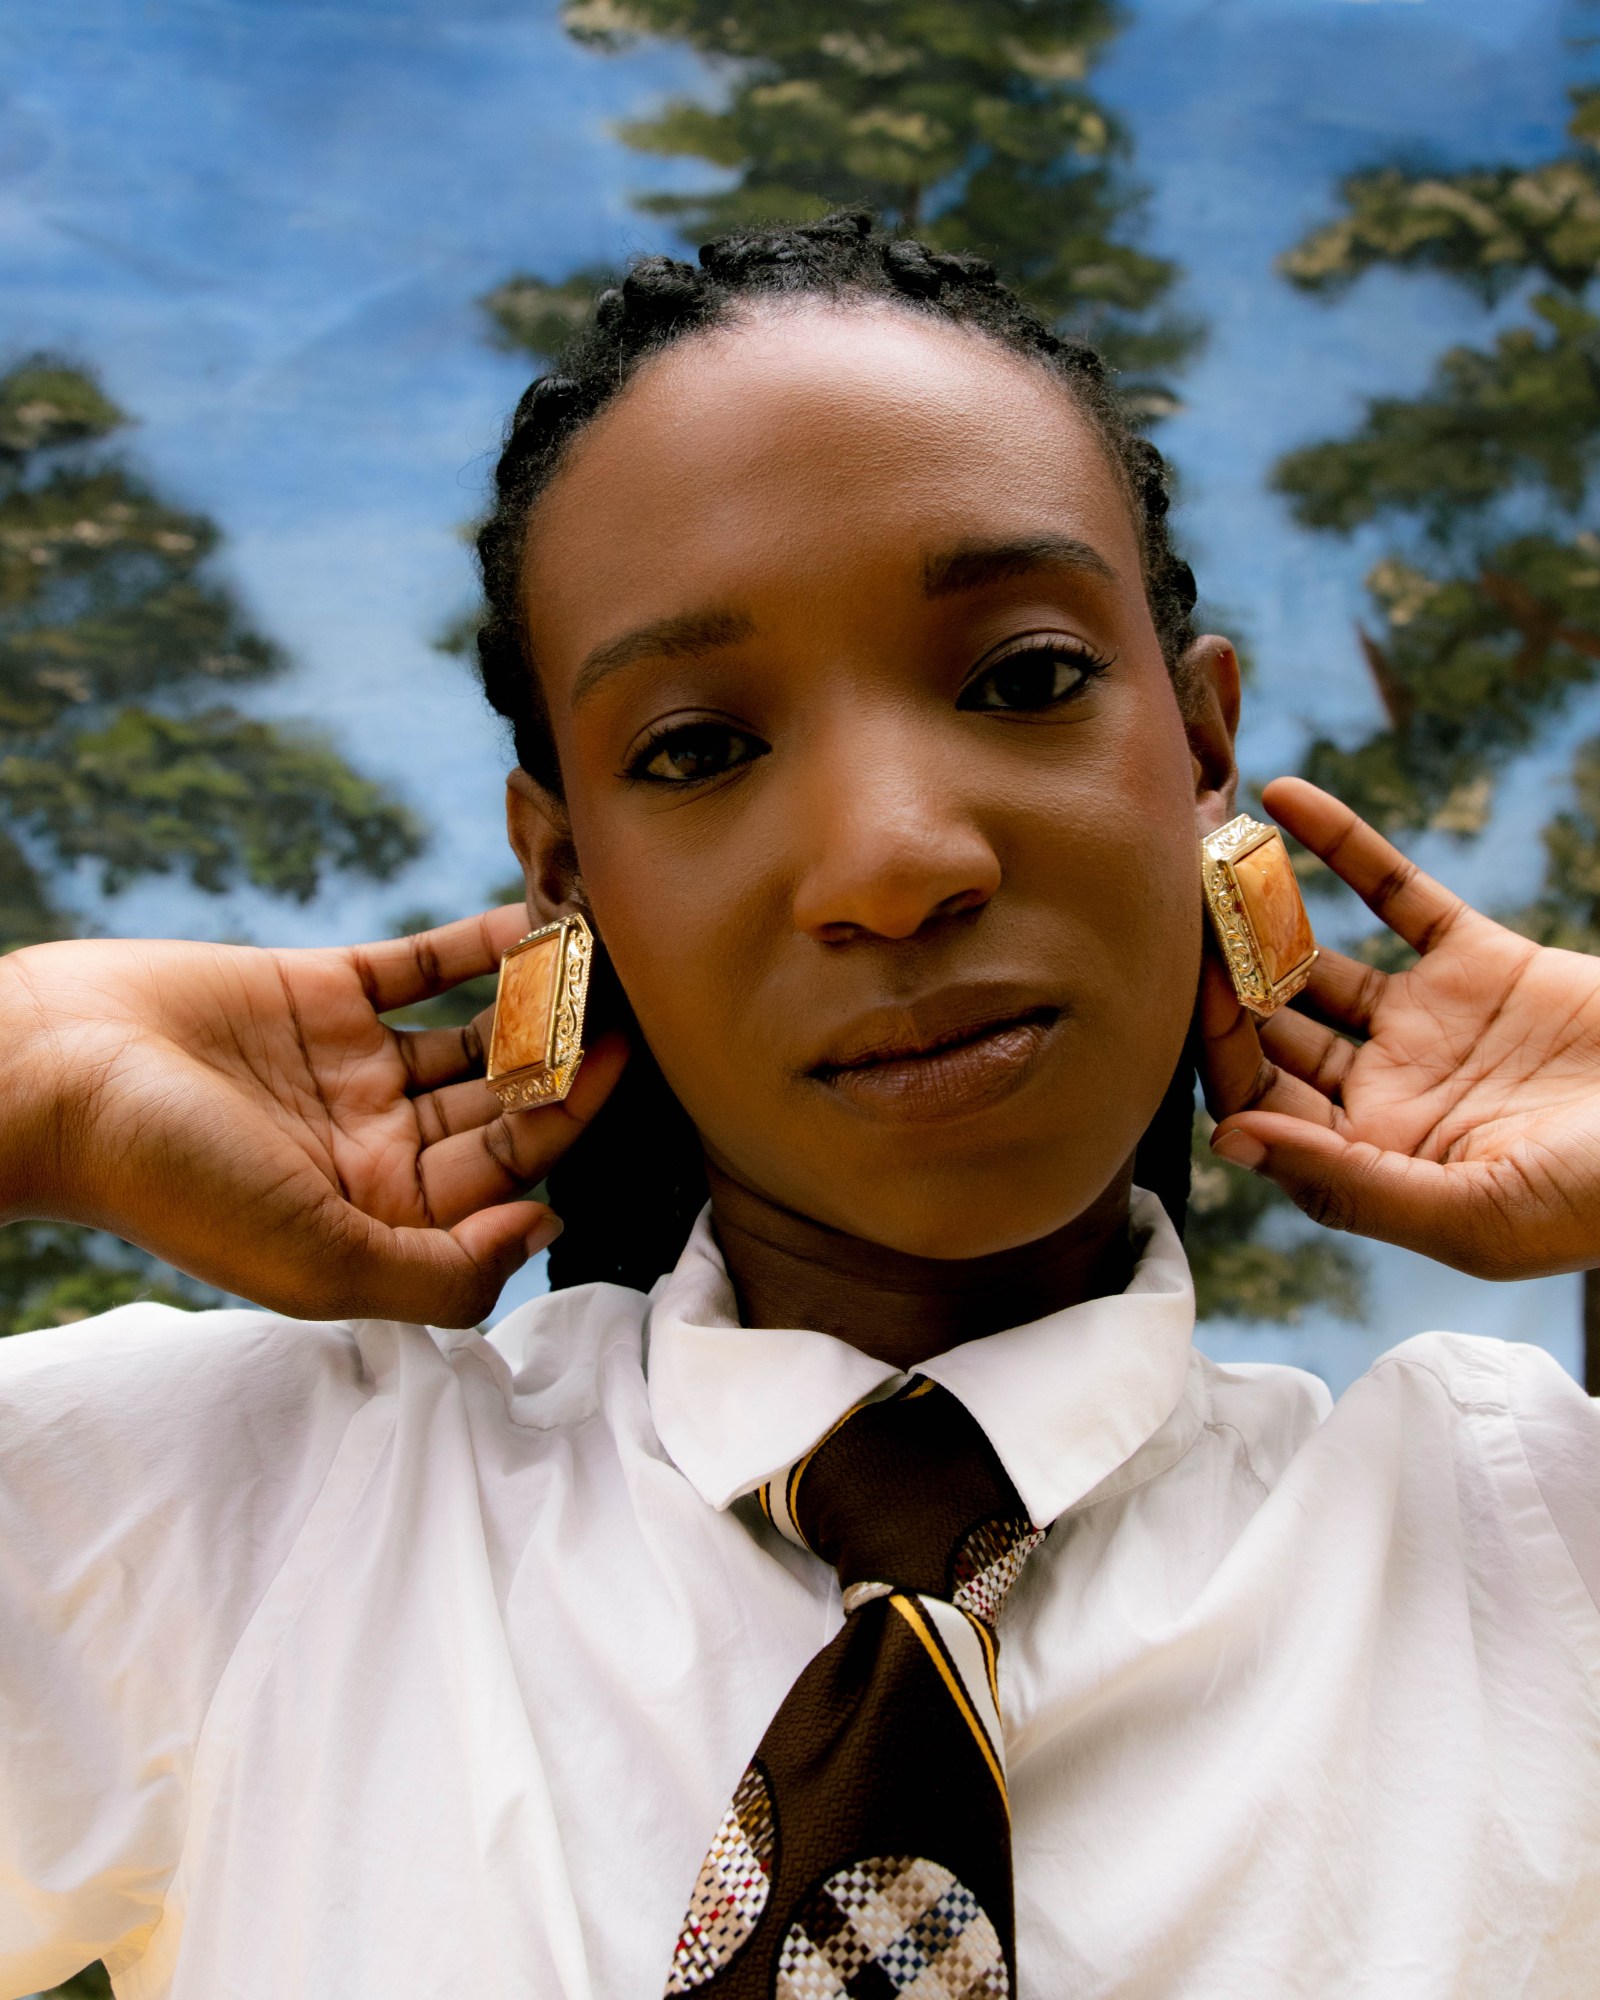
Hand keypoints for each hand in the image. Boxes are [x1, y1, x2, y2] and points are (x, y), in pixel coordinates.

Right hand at [0, 909, 625, 1325]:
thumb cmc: (175, 1184)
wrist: (52, 1078)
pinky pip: (418, 968)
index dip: (568, 1122)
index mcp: (380, 1216)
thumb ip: (441, 1270)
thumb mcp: (321, 1262)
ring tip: (595, 950)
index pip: (505, 1173)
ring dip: (533, 998)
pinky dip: (476, 944)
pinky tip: (534, 918)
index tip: (628, 1062)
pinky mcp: (316, 994)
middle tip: (627, 996)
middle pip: (499, 1101)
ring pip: (471, 1032)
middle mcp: (374, 1146)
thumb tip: (548, 1227)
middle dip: (563, 1057)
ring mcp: (348, 1067)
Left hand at [1203, 777, 1599, 1279]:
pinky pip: (1395, 895)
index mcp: (1369, 1157)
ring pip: (1316, 960)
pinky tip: (1285, 797)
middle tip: (1178, 916)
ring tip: (1209, 857)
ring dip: (1260, 914)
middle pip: (1271, 1029)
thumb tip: (1232, 1141)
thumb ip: (1350, 1182)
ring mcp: (1426, 1023)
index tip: (1194, 995)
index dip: (1220, 1053)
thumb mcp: (1475, 1217)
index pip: (1259, 1100)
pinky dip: (1343, 847)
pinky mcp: (1477, 962)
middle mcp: (1382, 1091)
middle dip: (1220, 979)